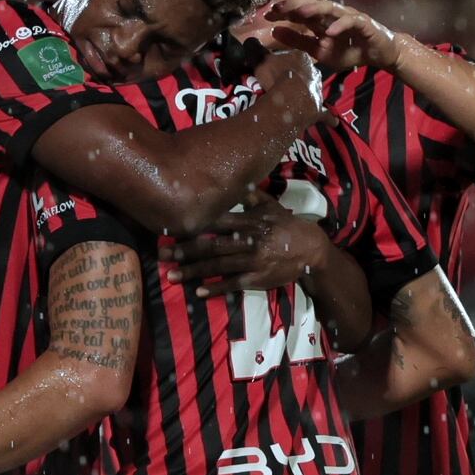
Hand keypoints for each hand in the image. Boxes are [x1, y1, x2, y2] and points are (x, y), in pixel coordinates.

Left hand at [168, 190, 328, 296]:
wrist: (312, 250)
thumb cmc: (287, 226)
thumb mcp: (272, 206)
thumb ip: (252, 196)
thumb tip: (236, 182)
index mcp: (248, 221)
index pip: (216, 222)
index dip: (194, 225)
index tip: (172, 227)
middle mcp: (248, 240)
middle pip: (211, 245)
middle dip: (185, 251)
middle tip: (162, 255)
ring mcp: (252, 261)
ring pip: (218, 266)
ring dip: (194, 271)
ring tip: (172, 276)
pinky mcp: (258, 278)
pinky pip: (233, 284)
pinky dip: (215, 288)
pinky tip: (198, 292)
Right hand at [254, 46, 322, 127]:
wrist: (288, 100)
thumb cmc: (275, 77)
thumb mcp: (260, 59)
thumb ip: (255, 49)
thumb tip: (250, 40)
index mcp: (301, 57)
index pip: (292, 56)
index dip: (283, 63)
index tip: (275, 70)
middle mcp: (313, 72)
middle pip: (304, 73)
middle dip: (298, 77)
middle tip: (286, 85)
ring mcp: (317, 91)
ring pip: (313, 90)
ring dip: (307, 94)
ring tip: (297, 101)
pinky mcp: (318, 109)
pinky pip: (325, 114)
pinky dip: (328, 118)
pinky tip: (333, 122)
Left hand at [265, 0, 402, 74]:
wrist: (379, 54)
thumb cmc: (349, 50)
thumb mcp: (319, 50)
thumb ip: (299, 41)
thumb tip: (275, 31)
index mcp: (321, 20)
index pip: (300, 12)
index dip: (284, 11)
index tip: (267, 14)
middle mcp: (333, 14)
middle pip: (312, 5)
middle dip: (295, 5)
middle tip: (278, 7)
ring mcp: (348, 16)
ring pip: (330, 9)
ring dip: (315, 9)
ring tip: (300, 13)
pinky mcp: (364, 24)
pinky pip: (351, 22)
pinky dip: (341, 26)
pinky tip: (330, 31)